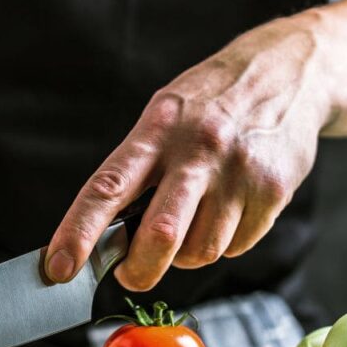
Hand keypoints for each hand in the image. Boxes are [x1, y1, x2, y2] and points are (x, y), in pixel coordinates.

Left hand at [46, 14, 333, 290]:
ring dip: (188, 254)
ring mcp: (238, 171)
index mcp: (156, 130)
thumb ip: (136, 172)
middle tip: (131, 274)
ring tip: (194, 221)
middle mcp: (197, 149)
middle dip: (139, 270)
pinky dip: (226, 243)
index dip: (78, 233)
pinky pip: (237, 247)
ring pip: (201, 251)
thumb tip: (103, 238)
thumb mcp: (163, 117)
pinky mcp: (273, 190)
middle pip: (160, 235)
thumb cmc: (210, 103)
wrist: (289, 72)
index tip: (58, 268)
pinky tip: (229, 210)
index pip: (107, 188)